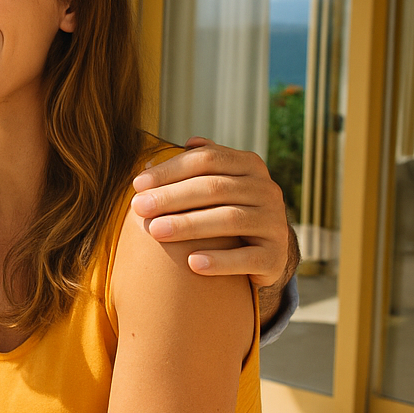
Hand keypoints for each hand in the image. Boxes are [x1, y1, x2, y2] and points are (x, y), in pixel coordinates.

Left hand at [131, 137, 294, 289]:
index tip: (137, 184)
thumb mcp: (216, 185)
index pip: (207, 160)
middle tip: (139, 208)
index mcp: (250, 166)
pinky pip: (248, 258)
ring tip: (156, 231)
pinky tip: (192, 264)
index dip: (170, 170)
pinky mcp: (276, 256)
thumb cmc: (226, 211)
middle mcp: (267, 190)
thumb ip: (197, 167)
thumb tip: (173, 148)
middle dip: (173, 197)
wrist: (264, 252)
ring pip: (230, 219)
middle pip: (216, 188)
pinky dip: (220, 261)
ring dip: (189, 225)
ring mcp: (275, 223)